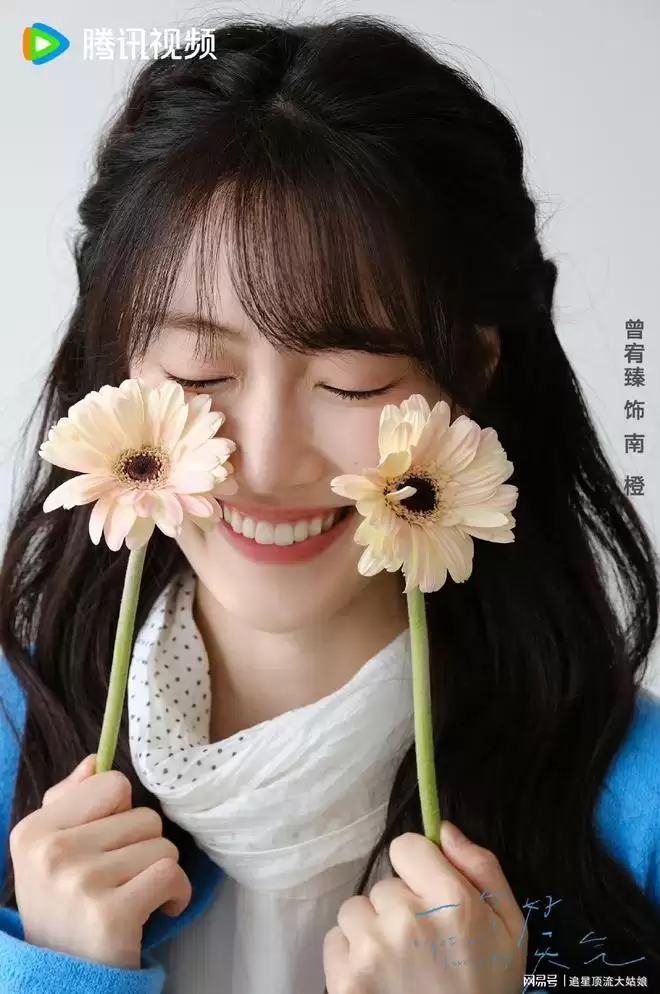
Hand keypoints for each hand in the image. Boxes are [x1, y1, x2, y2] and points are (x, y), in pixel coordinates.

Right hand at [10, 754, 191, 969]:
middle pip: (143, 816)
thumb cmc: (65, 909)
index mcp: (34, 830)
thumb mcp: (50, 853)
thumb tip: (95, 760)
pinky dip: (176, 894)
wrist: (64, 982)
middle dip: (143, 847)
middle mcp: (52, 852)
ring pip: (162, 845)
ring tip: (135, 895)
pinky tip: (158, 910)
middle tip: (122, 879)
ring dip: (159, 872)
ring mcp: (80, 882)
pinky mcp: (111, 913)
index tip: (108, 845)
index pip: (112, 784)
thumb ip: (71, 802)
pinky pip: (172, 874)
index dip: (120, 814)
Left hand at [323, 821, 527, 992]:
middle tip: (422, 944)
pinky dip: (352, 956)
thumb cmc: (487, 987)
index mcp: (451, 901)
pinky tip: (378, 978)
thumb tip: (443, 830)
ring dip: (373, 930)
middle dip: (399, 907)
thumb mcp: (510, 929)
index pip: (405, 846)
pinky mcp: (345, 980)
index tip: (427, 894)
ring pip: (356, 910)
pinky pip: (335, 940)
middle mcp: (407, 919)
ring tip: (399, 963)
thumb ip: (481, 869)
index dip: (417, 868)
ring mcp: (372, 950)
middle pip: (383, 884)